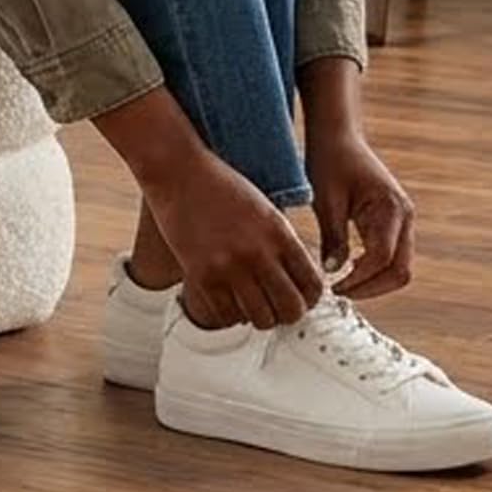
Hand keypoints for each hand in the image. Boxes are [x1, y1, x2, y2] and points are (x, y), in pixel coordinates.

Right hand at [142, 150, 324, 331]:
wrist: (178, 172)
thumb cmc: (221, 187)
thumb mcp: (264, 209)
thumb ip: (281, 244)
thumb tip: (295, 283)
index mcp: (279, 232)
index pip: (313, 285)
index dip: (310, 299)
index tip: (301, 298)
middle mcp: (258, 253)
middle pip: (291, 310)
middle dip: (289, 313)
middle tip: (278, 307)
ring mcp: (229, 267)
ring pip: (261, 319)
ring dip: (259, 315)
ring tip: (252, 303)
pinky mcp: (202, 276)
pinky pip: (227, 317)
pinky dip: (231, 314)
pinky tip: (229, 298)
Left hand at [307, 128, 415, 300]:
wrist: (338, 136)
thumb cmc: (330, 160)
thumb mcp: (325, 200)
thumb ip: (333, 238)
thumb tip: (333, 274)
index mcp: (390, 207)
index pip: (382, 258)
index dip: (359, 279)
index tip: (333, 287)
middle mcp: (404, 216)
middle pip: (401, 270)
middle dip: (372, 288)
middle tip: (340, 292)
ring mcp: (404, 220)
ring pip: (400, 267)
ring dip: (375, 281)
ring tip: (343, 284)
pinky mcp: (396, 223)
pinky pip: (393, 256)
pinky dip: (376, 269)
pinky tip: (350, 270)